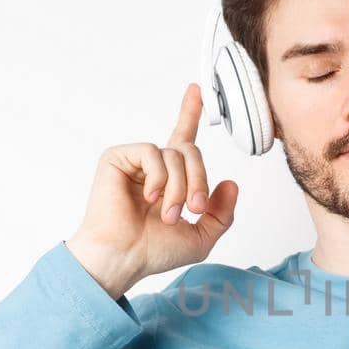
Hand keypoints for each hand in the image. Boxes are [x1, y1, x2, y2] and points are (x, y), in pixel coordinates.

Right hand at [65, 82, 238, 298]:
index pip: (183, 139)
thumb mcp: (201, 237)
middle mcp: (153, 166)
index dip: (190, 113)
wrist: (123, 258)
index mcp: (171, 179)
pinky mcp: (117, 158)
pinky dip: (158, 177)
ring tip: (169, 213)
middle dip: (199, 180)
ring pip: (175, 154)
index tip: (196, 90)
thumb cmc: (153, 252)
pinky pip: (152, 152)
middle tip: (194, 209)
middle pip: (191, 151)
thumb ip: (222, 213)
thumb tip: (231, 183)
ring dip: (179, 187)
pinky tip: (149, 197)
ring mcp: (135, 161)